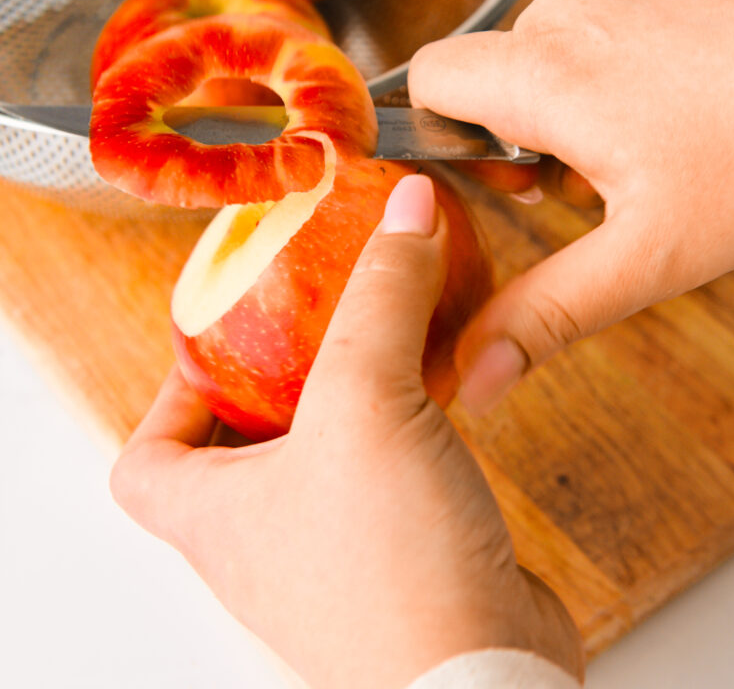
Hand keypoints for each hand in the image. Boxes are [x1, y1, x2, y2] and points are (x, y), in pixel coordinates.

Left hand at [110, 175, 582, 688]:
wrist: (479, 680)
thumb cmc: (389, 570)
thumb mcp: (368, 399)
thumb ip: (383, 294)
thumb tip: (403, 204)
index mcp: (214, 514)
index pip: (142, 460)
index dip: (162, 398)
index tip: (209, 344)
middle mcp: (260, 545)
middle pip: (229, 457)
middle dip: (264, 388)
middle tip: (302, 332)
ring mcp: (326, 562)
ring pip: (311, 469)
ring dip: (336, 411)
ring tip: (374, 355)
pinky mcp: (392, 568)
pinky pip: (376, 489)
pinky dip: (395, 443)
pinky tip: (435, 409)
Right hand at [409, 0, 733, 412]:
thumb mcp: (651, 254)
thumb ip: (547, 314)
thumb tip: (474, 377)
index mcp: (544, 74)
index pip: (424, 82)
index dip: (435, 138)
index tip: (485, 187)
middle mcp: (563, 17)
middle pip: (479, 81)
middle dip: (509, 143)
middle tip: (576, 190)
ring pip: (533, 65)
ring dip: (558, 120)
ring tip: (632, 161)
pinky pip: (581, 43)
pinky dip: (597, 89)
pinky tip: (659, 125)